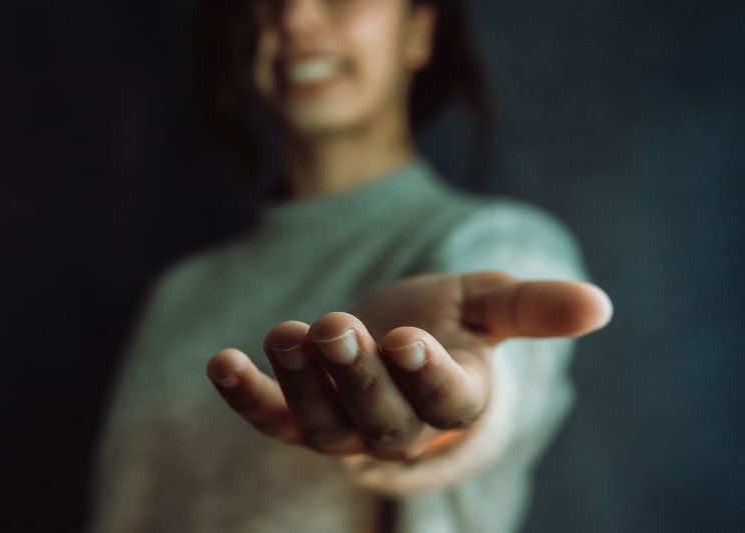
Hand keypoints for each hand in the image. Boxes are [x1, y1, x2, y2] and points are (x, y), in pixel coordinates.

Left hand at [206, 271, 611, 460]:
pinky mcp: (297, 417)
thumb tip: (601, 305)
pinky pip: (270, 418)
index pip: (446, 401)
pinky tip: (220, 362)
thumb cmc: (449, 324)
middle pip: (380, 419)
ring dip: (299, 382)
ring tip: (287, 334)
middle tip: (338, 329)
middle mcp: (399, 426)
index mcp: (453, 398)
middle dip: (357, 378)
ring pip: (322, 422)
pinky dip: (246, 396)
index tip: (410, 340)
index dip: (428, 376)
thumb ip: (536, 308)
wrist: (394, 344)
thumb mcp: (488, 305)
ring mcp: (344, 427)